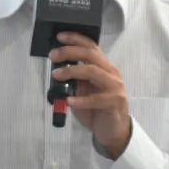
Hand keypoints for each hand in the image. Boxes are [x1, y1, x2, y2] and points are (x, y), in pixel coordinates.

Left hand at [49, 32, 130, 157]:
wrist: (113, 132)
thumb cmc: (96, 110)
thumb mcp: (83, 91)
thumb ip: (75, 80)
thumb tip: (57, 69)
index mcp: (104, 67)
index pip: (91, 47)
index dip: (76, 39)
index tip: (59, 36)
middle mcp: (111, 73)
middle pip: (91, 55)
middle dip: (70, 52)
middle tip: (53, 55)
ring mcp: (115, 87)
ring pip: (93, 71)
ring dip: (72, 71)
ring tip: (56, 75)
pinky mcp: (115, 102)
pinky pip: (96, 98)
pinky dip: (81, 99)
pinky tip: (69, 101)